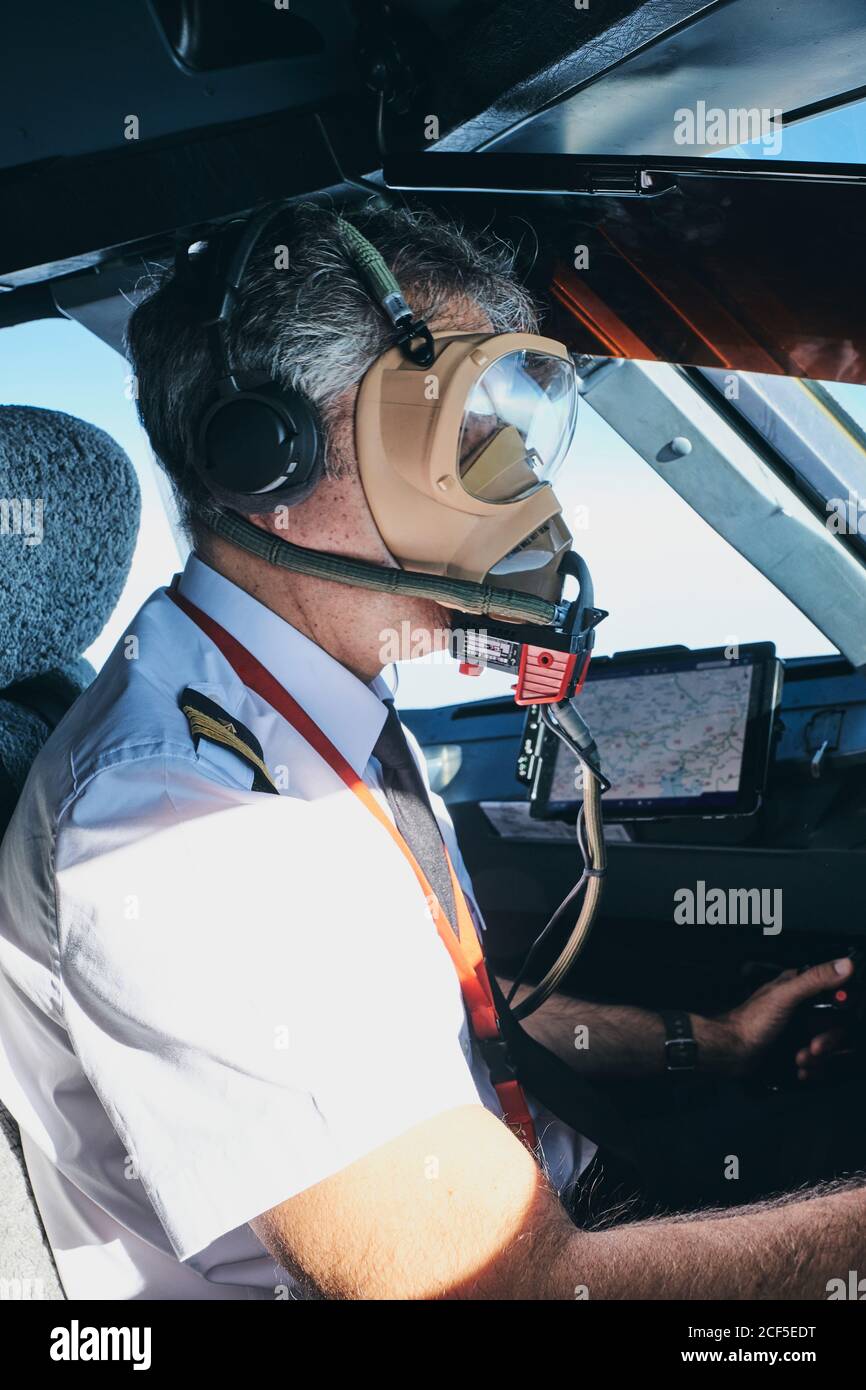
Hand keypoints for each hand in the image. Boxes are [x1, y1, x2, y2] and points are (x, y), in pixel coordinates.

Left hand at [713, 957, 854, 1078]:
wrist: (731, 1052)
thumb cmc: (750, 1022)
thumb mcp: (785, 996)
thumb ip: (814, 979)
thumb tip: (843, 964)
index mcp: (800, 989)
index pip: (835, 996)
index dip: (839, 1012)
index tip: (831, 1023)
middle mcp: (802, 1009)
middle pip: (835, 1026)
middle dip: (827, 1042)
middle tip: (813, 1047)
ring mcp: (799, 1030)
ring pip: (828, 1047)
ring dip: (817, 1058)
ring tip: (799, 1058)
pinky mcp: (795, 1049)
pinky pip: (817, 1063)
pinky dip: (811, 1069)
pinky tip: (799, 1068)